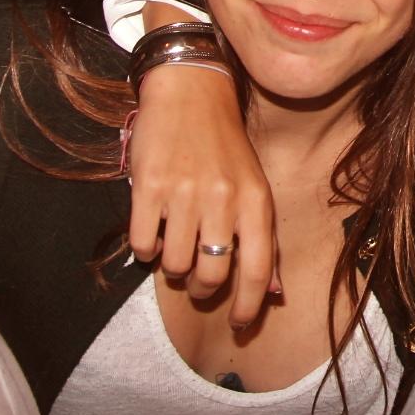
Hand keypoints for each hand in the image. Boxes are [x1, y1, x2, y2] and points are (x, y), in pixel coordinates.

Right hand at [127, 59, 278, 323]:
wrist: (190, 90)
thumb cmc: (225, 145)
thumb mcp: (254, 186)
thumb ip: (262, 239)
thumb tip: (270, 292)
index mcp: (254, 200)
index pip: (257, 269)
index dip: (249, 305)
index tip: (240, 324)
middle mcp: (222, 198)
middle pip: (212, 275)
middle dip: (203, 288)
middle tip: (198, 279)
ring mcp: (184, 192)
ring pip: (175, 265)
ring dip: (172, 267)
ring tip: (174, 246)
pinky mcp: (148, 186)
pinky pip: (143, 244)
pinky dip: (147, 248)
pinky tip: (154, 231)